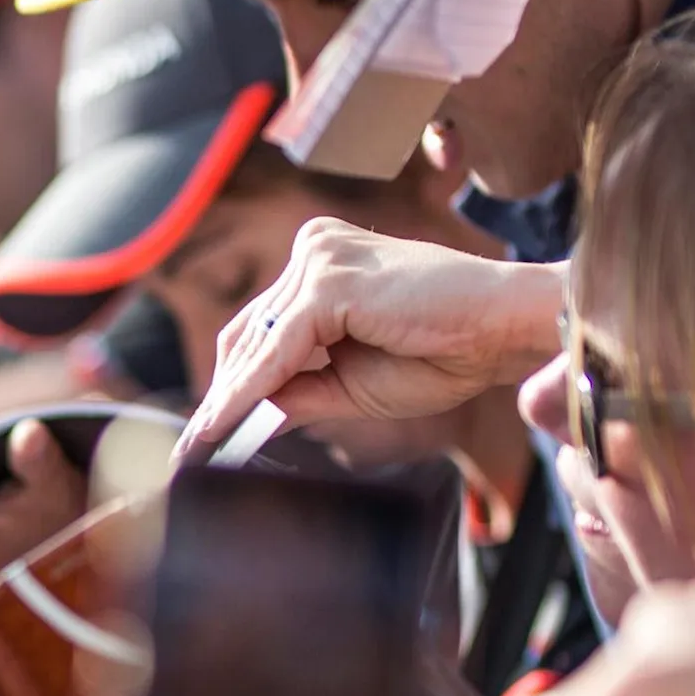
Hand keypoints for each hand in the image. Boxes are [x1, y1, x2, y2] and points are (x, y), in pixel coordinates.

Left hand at [175, 225, 560, 463]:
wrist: (504, 332)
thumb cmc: (447, 351)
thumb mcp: (352, 382)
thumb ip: (296, 390)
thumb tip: (240, 414)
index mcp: (324, 263)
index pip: (262, 327)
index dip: (231, 381)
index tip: (202, 430)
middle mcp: (316, 249)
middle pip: (248, 333)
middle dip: (220, 394)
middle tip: (190, 446)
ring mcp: (321, 259)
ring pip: (256, 343)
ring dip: (227, 400)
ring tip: (199, 445)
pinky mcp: (329, 282)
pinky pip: (276, 351)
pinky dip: (247, 392)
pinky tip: (223, 426)